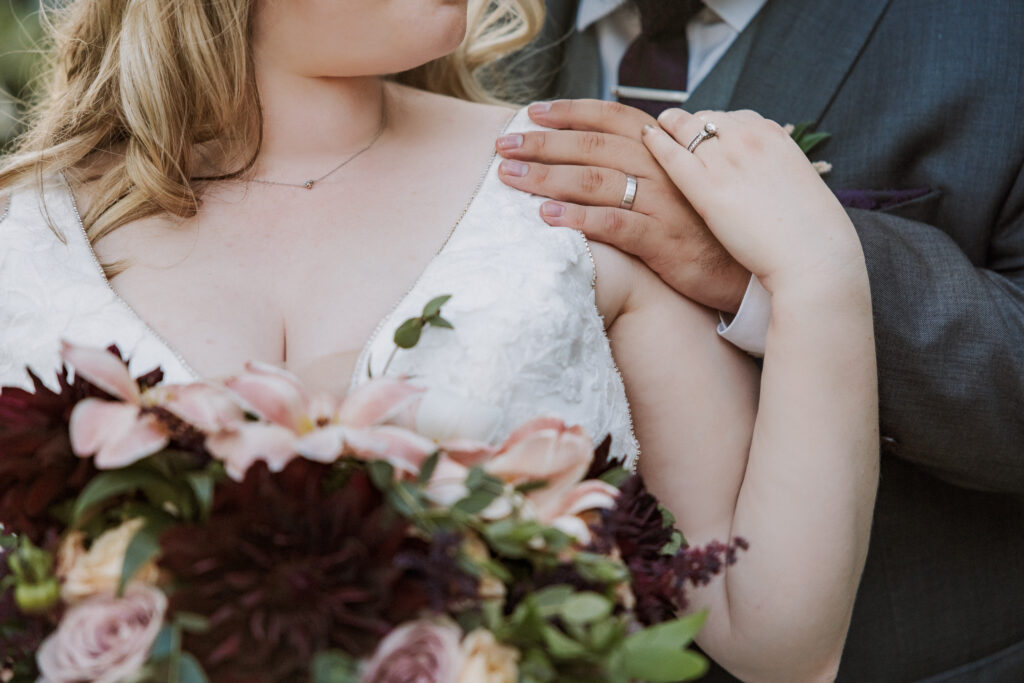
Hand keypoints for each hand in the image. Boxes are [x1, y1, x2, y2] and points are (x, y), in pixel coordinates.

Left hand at [496, 99, 750, 312]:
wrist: (745, 269)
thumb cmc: (700, 224)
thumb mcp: (675, 182)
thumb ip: (640, 161)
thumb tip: (592, 146)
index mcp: (663, 148)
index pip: (609, 116)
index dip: (569, 112)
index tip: (531, 112)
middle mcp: (662, 167)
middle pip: (592, 146)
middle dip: (542, 144)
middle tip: (503, 145)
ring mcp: (663, 203)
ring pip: (596, 181)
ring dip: (548, 177)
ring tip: (510, 177)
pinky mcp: (662, 239)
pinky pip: (614, 223)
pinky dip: (578, 218)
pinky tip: (546, 215)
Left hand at [643, 108, 862, 293]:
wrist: (814, 259)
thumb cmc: (811, 238)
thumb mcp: (800, 191)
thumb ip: (775, 177)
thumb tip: (764, 182)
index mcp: (774, 138)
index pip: (732, 120)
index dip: (711, 129)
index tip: (698, 138)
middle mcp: (749, 139)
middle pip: (704, 120)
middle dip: (684, 126)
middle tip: (665, 134)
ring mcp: (727, 161)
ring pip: (684, 130)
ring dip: (667, 129)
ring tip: (651, 132)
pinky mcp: (707, 188)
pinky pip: (672, 156)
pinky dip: (655, 143)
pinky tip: (644, 140)